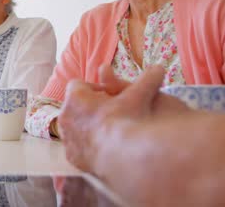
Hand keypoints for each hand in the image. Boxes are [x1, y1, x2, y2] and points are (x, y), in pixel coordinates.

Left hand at [58, 65, 172, 171]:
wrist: (123, 155)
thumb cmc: (128, 120)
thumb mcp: (138, 96)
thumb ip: (147, 80)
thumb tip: (159, 67)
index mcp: (75, 97)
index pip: (79, 85)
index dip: (96, 89)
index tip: (111, 96)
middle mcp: (65, 116)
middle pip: (77, 107)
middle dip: (92, 109)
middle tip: (113, 114)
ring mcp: (67, 138)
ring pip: (77, 128)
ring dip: (90, 128)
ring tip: (112, 132)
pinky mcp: (71, 156)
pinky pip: (78, 148)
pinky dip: (89, 147)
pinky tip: (107, 149)